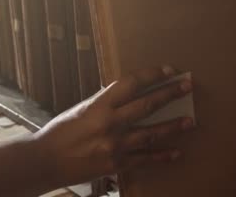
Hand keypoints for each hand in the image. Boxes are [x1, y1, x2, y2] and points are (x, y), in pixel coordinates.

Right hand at [32, 66, 193, 187]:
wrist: (44, 162)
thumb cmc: (62, 132)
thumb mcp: (83, 109)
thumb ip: (107, 102)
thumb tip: (132, 93)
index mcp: (99, 105)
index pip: (131, 83)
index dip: (152, 75)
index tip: (169, 70)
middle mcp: (109, 123)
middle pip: (147, 105)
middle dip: (170, 94)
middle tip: (188, 86)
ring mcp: (114, 146)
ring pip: (151, 133)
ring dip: (173, 126)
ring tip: (190, 121)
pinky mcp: (116, 164)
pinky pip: (144, 159)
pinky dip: (161, 156)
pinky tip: (176, 153)